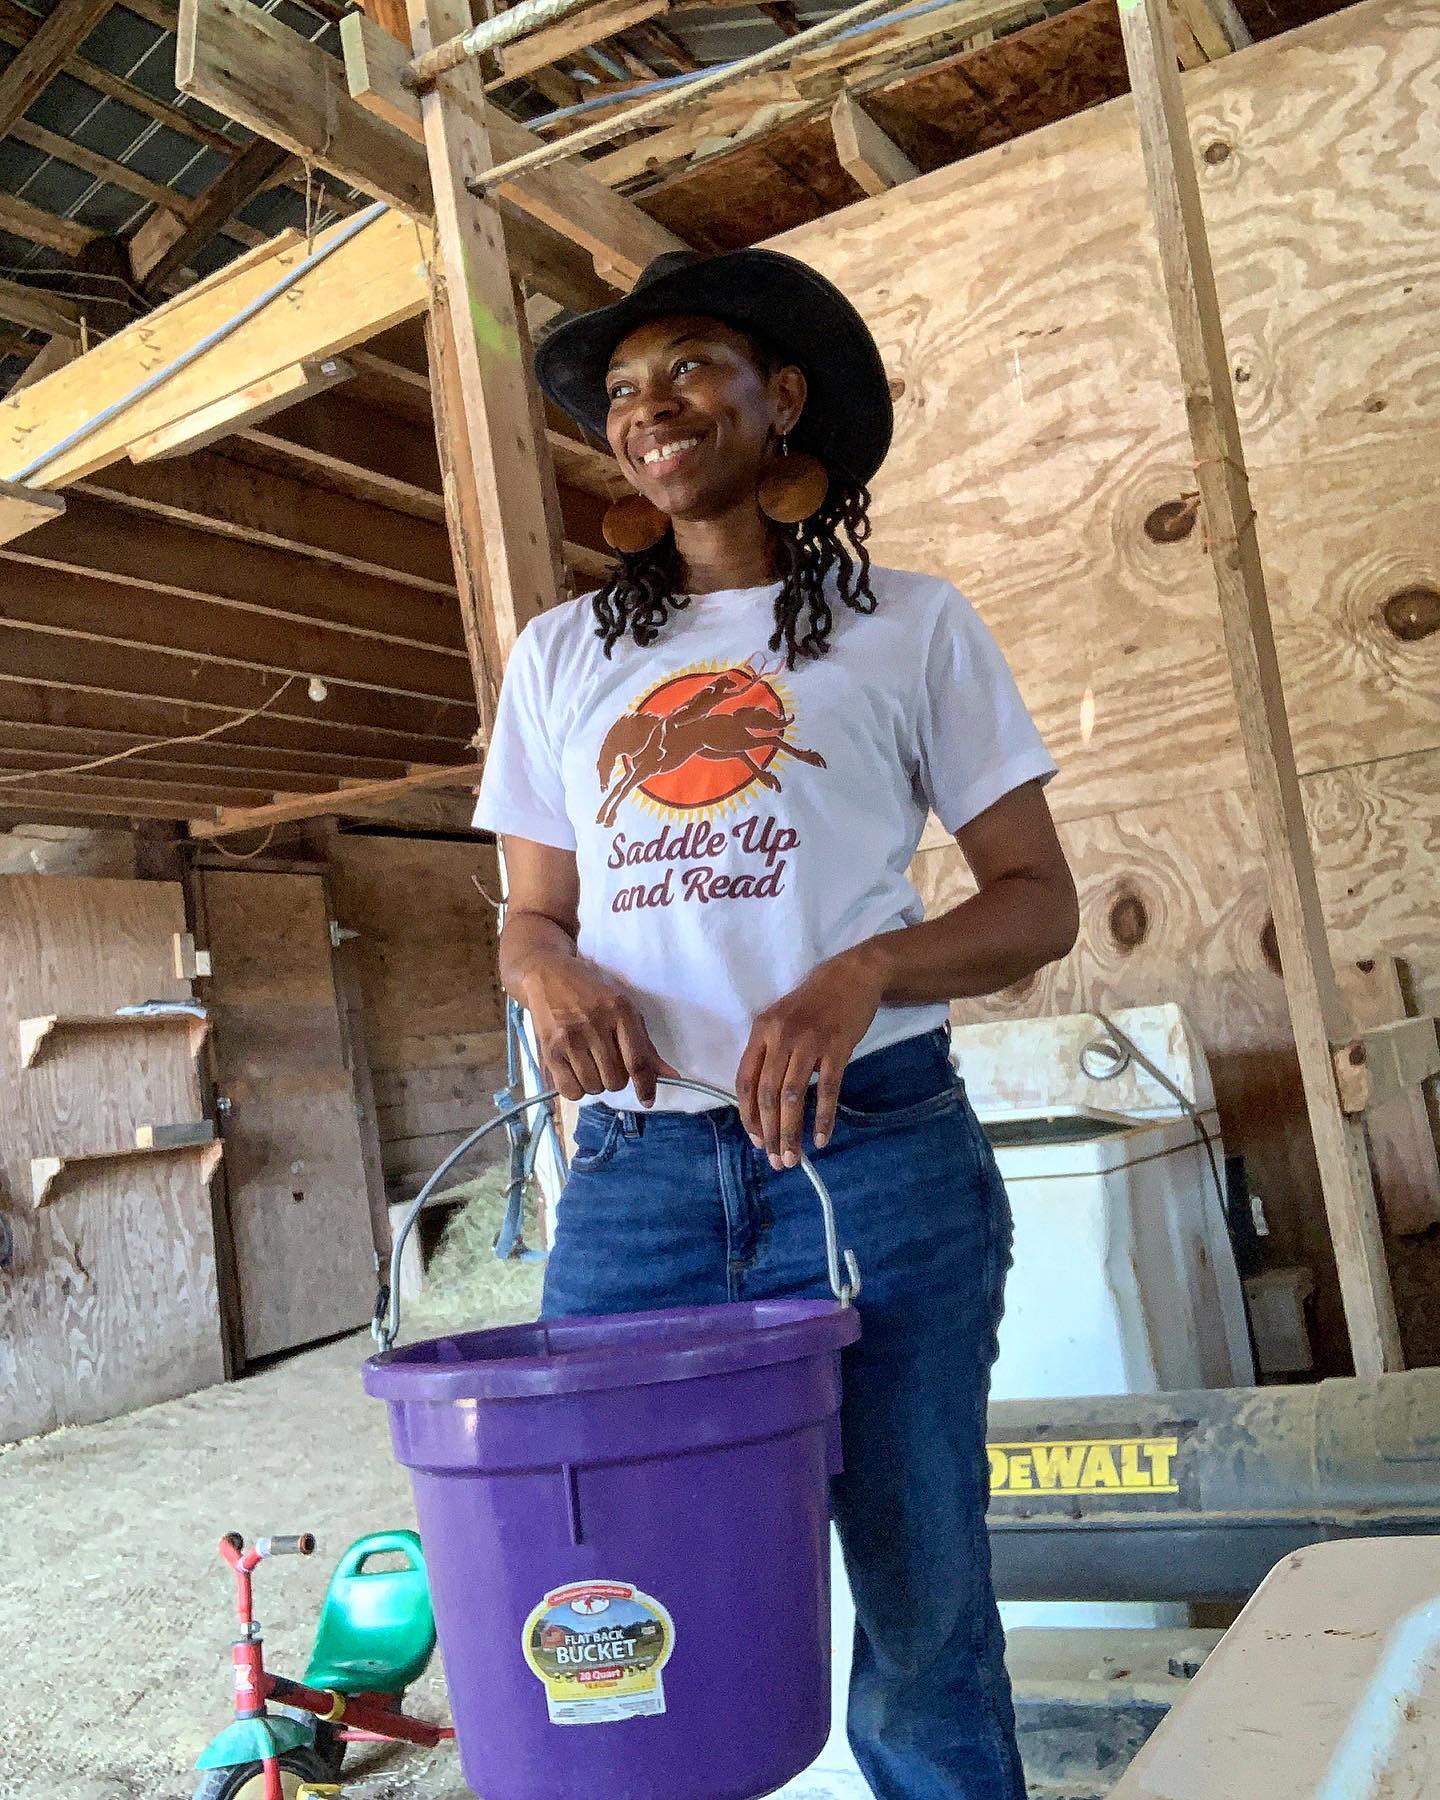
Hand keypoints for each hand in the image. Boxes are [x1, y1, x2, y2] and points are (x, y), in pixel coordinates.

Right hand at [520, 955, 673, 1105]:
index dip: (645, 1086)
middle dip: (615, 1078)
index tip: (647, 1100)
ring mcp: (570, 1038)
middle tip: (607, 1061)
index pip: (637, 1061)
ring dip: (595, 1083)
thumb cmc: (592, 995)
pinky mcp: (549, 1050)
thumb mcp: (624, 1011)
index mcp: (620, 1011)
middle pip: (615, 1080)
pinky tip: (575, 1070)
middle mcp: (595, 1024)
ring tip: (589, 1062)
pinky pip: (570, 1091)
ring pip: (594, 1087)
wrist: (548, 976)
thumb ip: (646, 1046)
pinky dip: (576, 1089)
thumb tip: (671, 1076)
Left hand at [736, 944, 889, 1170]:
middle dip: (769, 1132)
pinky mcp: (837, 1047)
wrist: (852, 975)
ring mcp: (809, 1042)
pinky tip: (821, 1139)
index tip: (755, 1139)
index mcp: (761, 1031)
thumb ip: (769, 1052)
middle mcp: (781, 1037)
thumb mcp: (781, 1019)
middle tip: (775, 1160)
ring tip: (792, 1157)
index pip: (745, 1080)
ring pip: (794, 1097)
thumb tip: (762, 1099)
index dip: (748, 1115)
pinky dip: (823, 1118)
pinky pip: (828, 1090)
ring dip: (791, 1132)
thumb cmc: (814, 1001)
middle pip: (768, 1094)